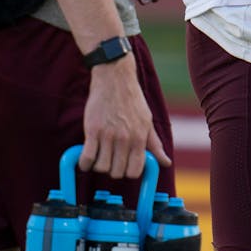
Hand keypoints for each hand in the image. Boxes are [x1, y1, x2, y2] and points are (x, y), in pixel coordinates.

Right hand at [82, 57, 171, 179]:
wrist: (115, 77)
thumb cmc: (132, 99)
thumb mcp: (147, 121)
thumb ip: (155, 145)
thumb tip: (166, 163)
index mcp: (140, 138)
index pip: (135, 171)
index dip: (128, 173)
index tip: (123, 166)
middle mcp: (125, 138)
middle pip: (117, 172)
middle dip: (113, 170)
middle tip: (109, 160)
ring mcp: (108, 135)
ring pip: (101, 167)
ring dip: (98, 166)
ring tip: (98, 156)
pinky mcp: (92, 130)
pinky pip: (87, 157)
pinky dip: (84, 163)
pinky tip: (85, 159)